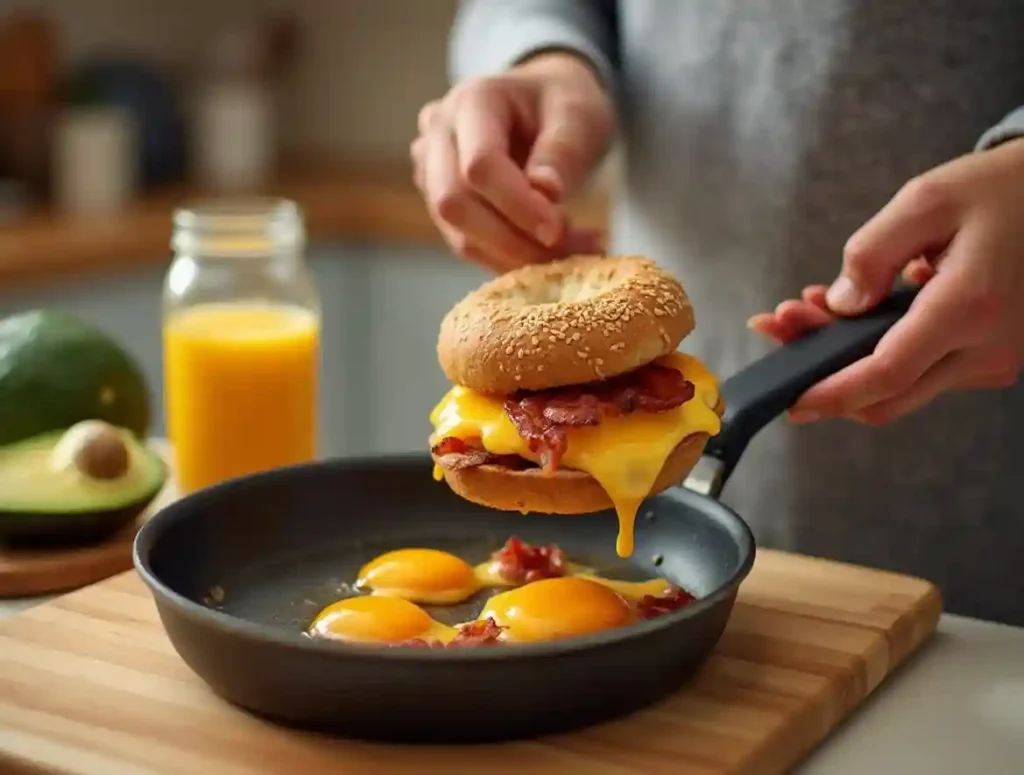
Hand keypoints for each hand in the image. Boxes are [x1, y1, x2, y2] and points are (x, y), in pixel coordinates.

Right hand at [411, 52, 614, 271]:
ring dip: (516, 256)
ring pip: (458, 234)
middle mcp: (439, 134)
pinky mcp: (441, 204)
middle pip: (454, 204)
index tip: (559, 229)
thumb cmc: (561, 103)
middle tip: (570, 249)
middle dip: (512, 240)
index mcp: (472, 101)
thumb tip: (545, 194)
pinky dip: (510, 259)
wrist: (544, 104)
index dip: (517, 205)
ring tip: (573, 251)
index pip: (478, 165)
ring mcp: (432, 171)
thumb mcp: (578, 115)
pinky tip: (550, 252)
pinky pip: (468, 245)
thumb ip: (562, 151)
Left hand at [749, 138, 1023, 424]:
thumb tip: (840, 305)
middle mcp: (985, 350)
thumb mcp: (926, 201)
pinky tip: (849, 313)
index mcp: (969, 308)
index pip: (886, 375)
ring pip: (899, 386)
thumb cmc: (996, 191)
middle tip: (780, 326)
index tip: (790, 397)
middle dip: (822, 372)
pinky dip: (876, 351)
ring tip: (805, 308)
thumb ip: (873, 253)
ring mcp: (990, 362)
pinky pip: (920, 372)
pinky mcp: (987, 362)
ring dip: (845, 357)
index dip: (831, 393)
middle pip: (885, 395)